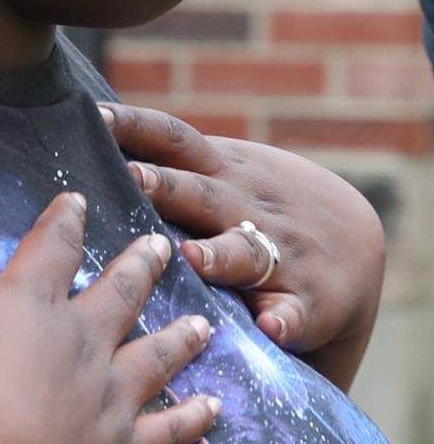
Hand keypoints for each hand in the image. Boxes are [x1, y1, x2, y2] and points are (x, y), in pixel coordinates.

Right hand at [0, 173, 218, 443]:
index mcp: (28, 302)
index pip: (52, 249)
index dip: (64, 223)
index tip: (80, 200)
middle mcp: (78, 340)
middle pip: (116, 295)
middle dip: (137, 269)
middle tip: (161, 247)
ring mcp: (105, 398)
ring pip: (153, 359)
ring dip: (178, 339)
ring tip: (204, 323)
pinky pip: (165, 435)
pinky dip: (192, 424)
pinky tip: (215, 412)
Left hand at [99, 102, 384, 385]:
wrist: (356, 244)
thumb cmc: (260, 208)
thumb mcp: (225, 174)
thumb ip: (172, 167)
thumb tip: (87, 154)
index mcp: (221, 172)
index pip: (174, 139)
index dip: (135, 127)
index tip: (92, 118)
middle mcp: (248, 206)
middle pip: (202, 192)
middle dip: (168, 185)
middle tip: (133, 178)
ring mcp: (282, 251)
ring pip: (248, 252)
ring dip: (221, 253)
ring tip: (194, 258)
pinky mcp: (311, 299)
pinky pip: (297, 311)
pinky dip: (285, 317)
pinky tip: (272, 326)